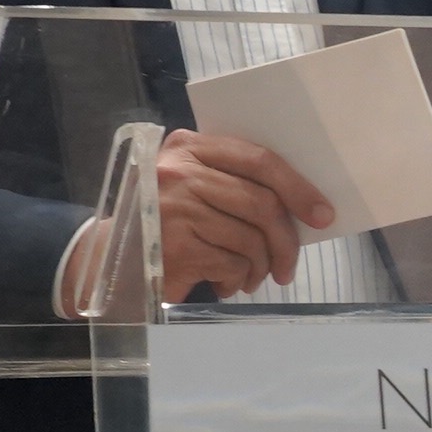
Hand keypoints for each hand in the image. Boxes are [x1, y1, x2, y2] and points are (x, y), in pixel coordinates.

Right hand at [157, 127, 331, 299]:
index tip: (323, 214)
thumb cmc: (163, 219)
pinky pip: (232, 264)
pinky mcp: (175, 247)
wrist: (108, 255)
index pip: (259, 160)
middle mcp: (179, 172)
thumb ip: (231, 182)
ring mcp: (175, 208)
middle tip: (288, 267)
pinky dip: (237, 280)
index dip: (298, 188)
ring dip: (260, 267)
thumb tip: (298, 207)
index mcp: (190, 146)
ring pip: (250, 239)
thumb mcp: (190, 184)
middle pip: (261, 203)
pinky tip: (225, 284)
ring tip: (250, 278)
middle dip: (286, 241)